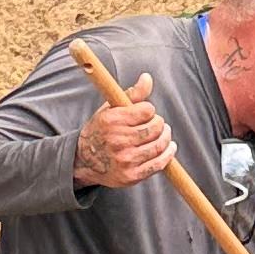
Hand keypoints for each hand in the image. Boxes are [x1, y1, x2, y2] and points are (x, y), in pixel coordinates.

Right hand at [75, 74, 172, 190]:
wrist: (84, 160)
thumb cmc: (101, 130)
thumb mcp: (111, 109)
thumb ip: (132, 93)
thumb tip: (148, 78)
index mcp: (112, 121)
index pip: (147, 110)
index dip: (149, 110)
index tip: (146, 113)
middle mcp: (118, 141)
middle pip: (155, 127)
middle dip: (159, 123)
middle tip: (157, 124)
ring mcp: (126, 160)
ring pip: (159, 145)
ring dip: (166, 137)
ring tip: (164, 134)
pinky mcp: (132, 175)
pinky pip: (159, 163)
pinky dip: (168, 154)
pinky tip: (169, 148)